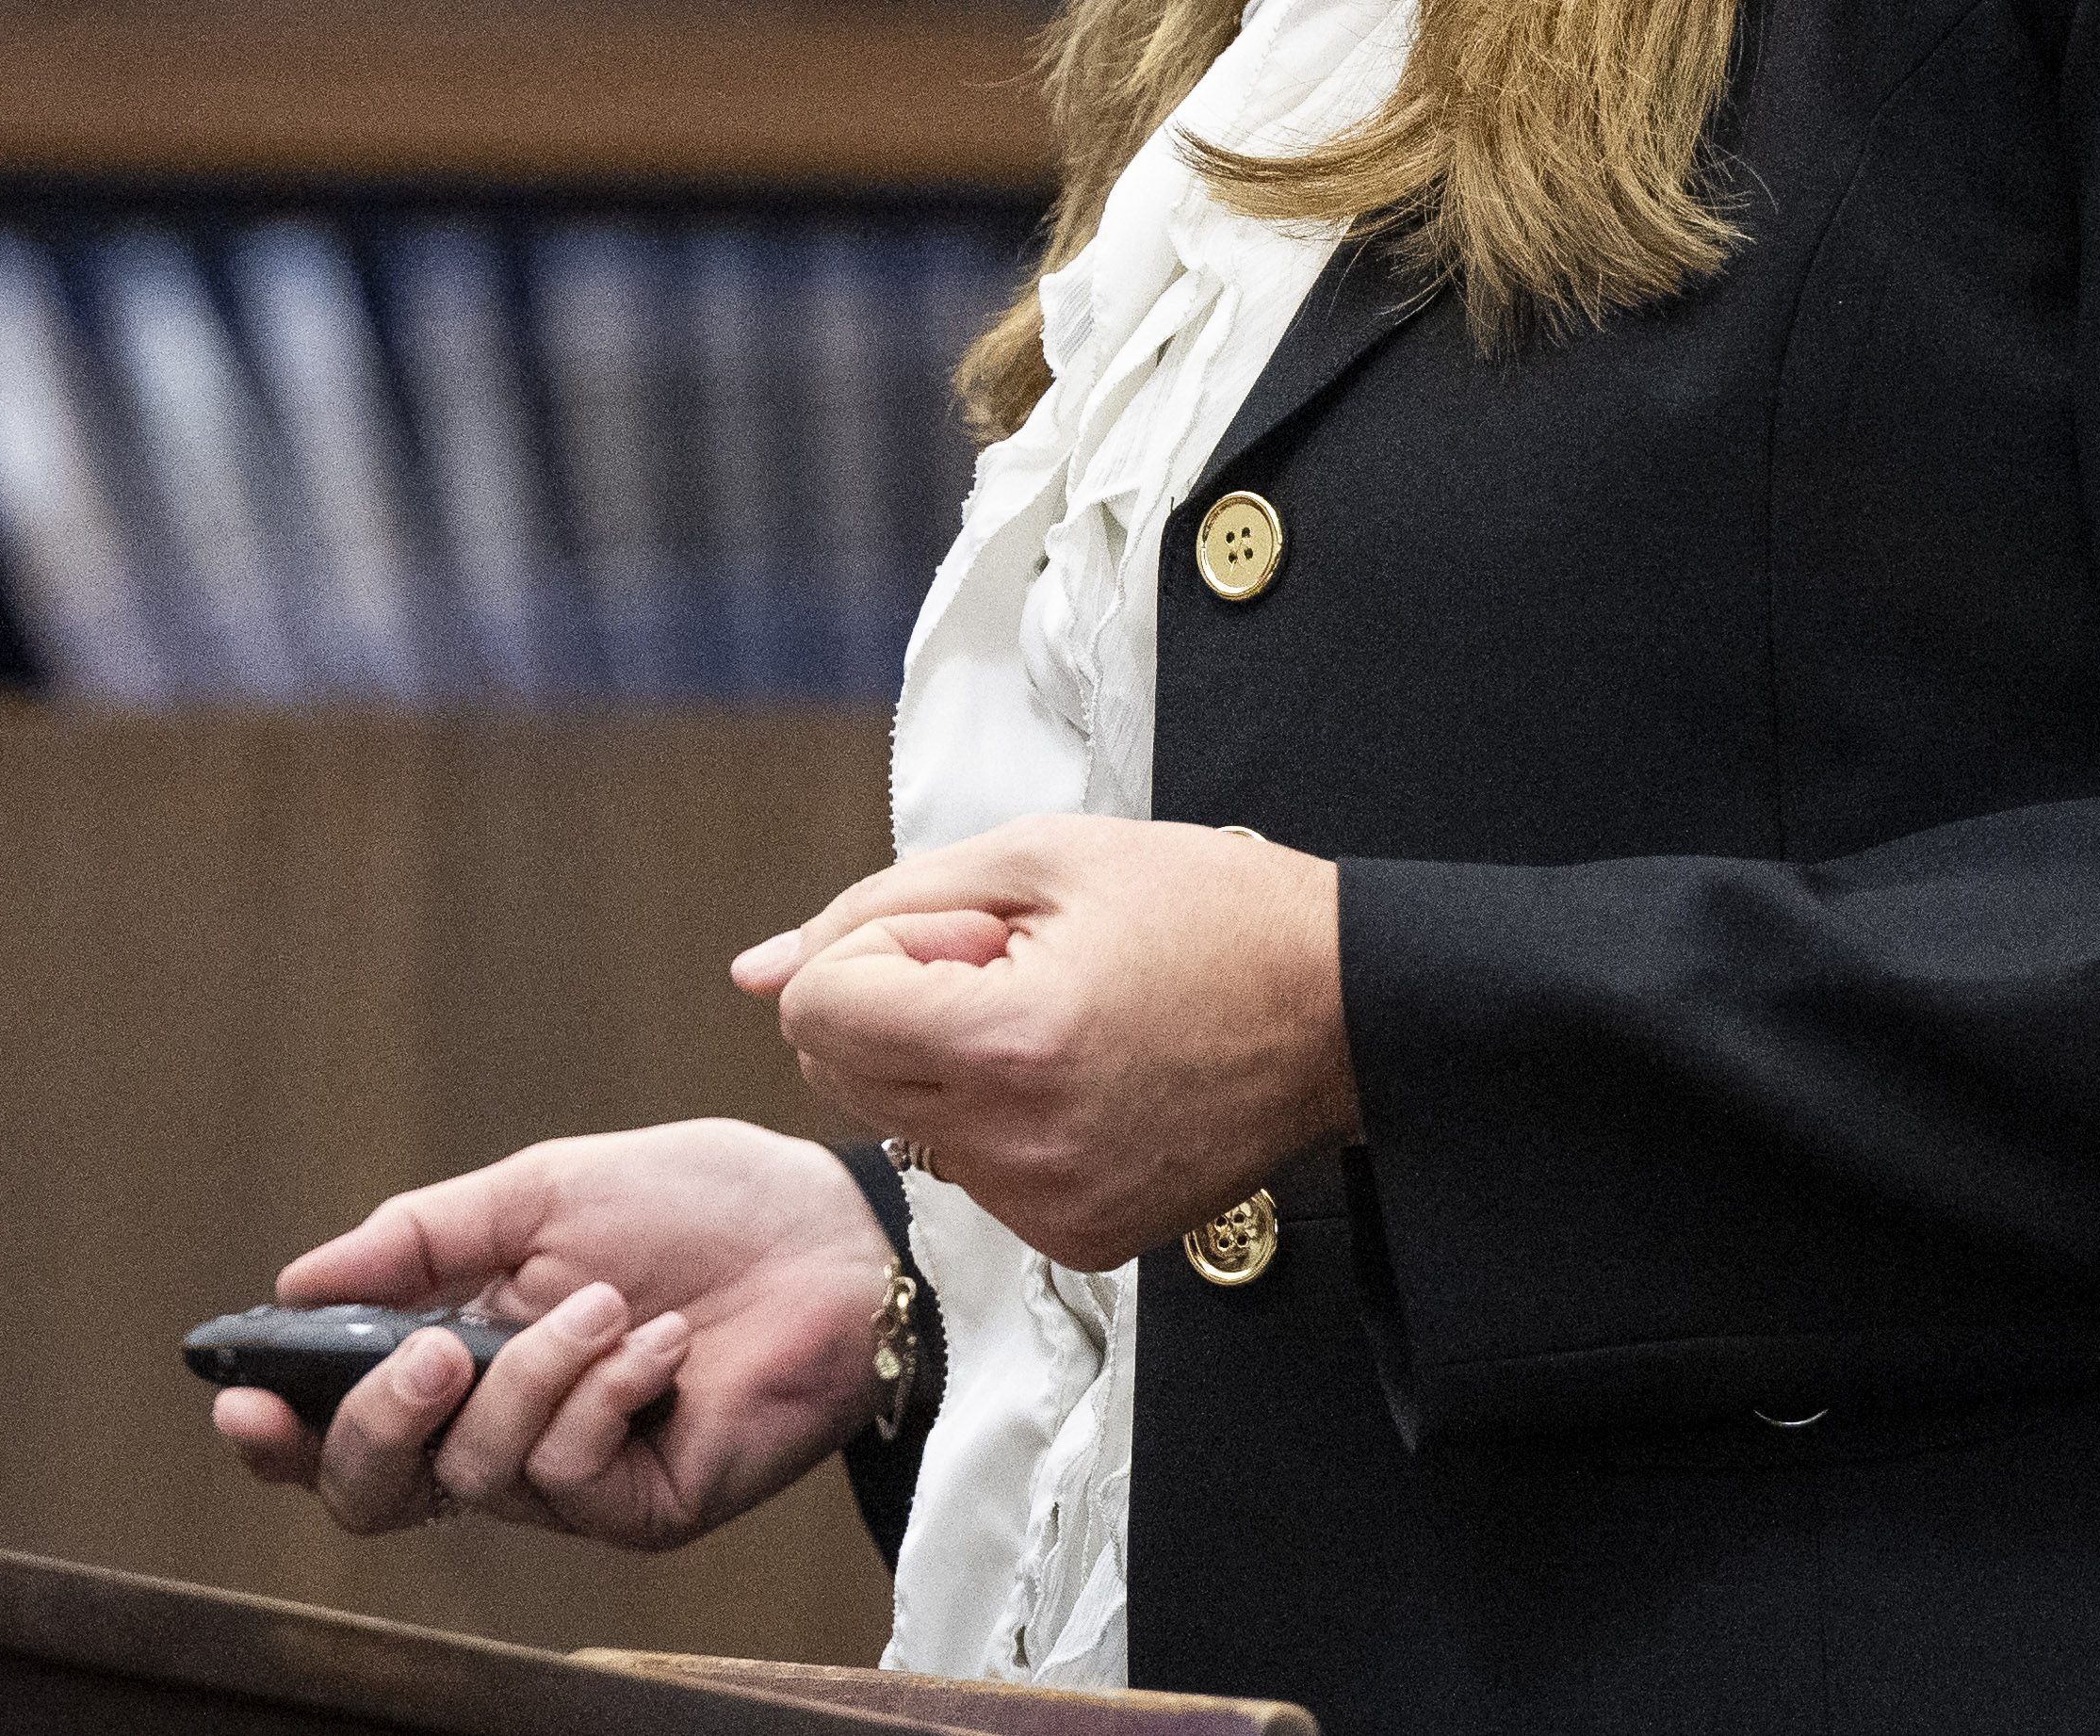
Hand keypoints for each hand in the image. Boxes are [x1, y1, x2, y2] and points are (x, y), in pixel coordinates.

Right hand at [205, 1119, 891, 1550]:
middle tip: (429, 1355)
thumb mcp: (541, 1192)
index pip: (344, 1427)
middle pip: (377, 1490)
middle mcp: (503, 1431)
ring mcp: (572, 1480)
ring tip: (603, 1304)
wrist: (834, 1233)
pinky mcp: (641, 1509)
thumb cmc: (699, 1203)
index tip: (240, 1402)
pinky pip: (569, 1477)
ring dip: (531, 1376)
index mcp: (464, 1358)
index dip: (281, 1433)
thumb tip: (297, 1281)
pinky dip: (603, 1393)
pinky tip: (660, 1343)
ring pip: (475, 1474)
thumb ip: (419, 1238)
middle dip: (376, 1425)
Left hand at [734, 815, 1352, 1274]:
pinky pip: (969, 1172)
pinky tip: (1080, 1076)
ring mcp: (1048, 1211)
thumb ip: (880, 906)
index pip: (816, 1010)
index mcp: (1006, 1045)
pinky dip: (993, 1118)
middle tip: (1013, 966)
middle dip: (894, 1001)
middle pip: (838, 1074)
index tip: (968, 931)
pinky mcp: (1078, 1243)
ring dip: (940, 1061)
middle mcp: (1018, 1150)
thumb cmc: (1207, 912)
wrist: (1343, 1008)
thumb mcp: (1039, 856)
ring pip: (897, 1125)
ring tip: (1058, 1017)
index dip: (874, 948)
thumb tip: (757, 971)